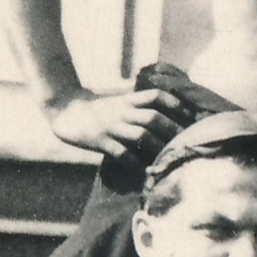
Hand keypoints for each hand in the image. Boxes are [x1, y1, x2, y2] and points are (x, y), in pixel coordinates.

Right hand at [45, 84, 193, 161]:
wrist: (64, 108)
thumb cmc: (96, 103)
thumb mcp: (118, 94)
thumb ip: (137, 93)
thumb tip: (162, 88)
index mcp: (127, 99)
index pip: (156, 97)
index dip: (175, 104)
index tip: (191, 115)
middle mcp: (121, 111)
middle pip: (153, 118)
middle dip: (172, 130)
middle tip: (187, 141)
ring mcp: (110, 127)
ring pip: (140, 136)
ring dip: (158, 147)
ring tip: (170, 156)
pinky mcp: (99, 141)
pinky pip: (121, 154)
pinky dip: (136, 162)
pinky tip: (146, 168)